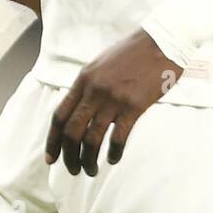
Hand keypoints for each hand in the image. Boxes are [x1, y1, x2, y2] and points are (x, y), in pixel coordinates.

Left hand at [45, 30, 181, 175]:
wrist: (161, 42)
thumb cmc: (132, 53)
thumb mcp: (101, 64)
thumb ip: (88, 86)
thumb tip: (79, 109)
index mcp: (83, 80)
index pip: (60, 116)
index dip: (53, 141)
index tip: (51, 158)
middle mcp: (94, 91)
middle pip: (72, 132)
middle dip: (69, 156)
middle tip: (73, 170)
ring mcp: (113, 99)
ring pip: (92, 139)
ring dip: (89, 160)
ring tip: (91, 170)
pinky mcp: (134, 106)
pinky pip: (118, 137)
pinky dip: (113, 153)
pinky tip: (112, 159)